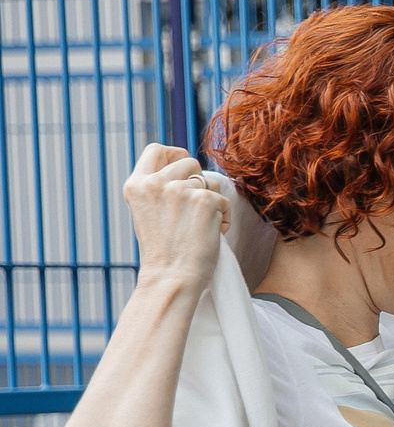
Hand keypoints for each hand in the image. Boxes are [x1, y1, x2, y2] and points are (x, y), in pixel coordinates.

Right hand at [123, 145, 230, 294]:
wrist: (170, 277)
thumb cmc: (164, 250)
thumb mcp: (148, 211)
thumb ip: (159, 188)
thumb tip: (185, 167)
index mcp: (136, 185)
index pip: (156, 149)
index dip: (174, 154)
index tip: (184, 167)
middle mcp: (154, 183)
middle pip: (189, 162)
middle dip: (199, 181)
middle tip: (193, 210)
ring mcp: (178, 190)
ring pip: (210, 182)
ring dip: (211, 202)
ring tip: (198, 226)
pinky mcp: (203, 200)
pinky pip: (224, 201)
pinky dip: (223, 218)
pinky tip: (209, 234)